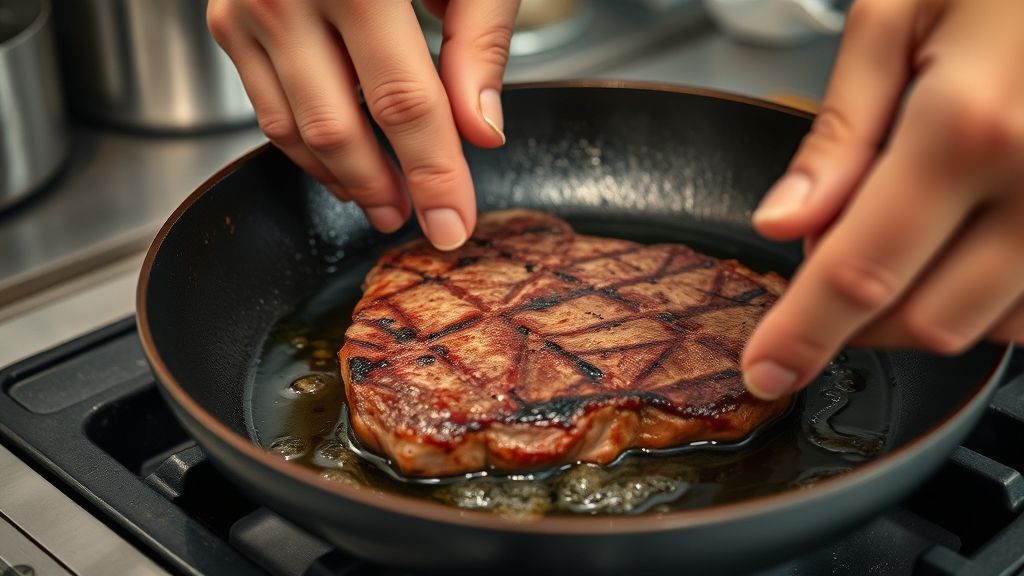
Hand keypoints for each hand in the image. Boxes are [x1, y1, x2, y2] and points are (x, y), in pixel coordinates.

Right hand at [207, 0, 518, 249]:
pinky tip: (341, 162)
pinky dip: (304, 144)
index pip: (407, 103)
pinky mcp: (226, 15)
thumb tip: (480, 132)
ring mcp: (248, 4)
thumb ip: (477, 42)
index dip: (434, 174)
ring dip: (341, 177)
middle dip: (385, 188)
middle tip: (419, 220)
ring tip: (382, 201)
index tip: (454, 224)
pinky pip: (264, 105)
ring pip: (292, 127)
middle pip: (341, 126)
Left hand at [742, 0, 1023, 398]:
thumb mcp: (898, 13)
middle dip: (858, 322)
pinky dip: (992, 297)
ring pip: (994, 327)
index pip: (859, 271)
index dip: (802, 335)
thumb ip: (841, 132)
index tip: (766, 371)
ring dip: (928, 308)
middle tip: (830, 270)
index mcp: (967, 128)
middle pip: (926, 320)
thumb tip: (784, 224)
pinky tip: (971, 239)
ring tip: (910, 233)